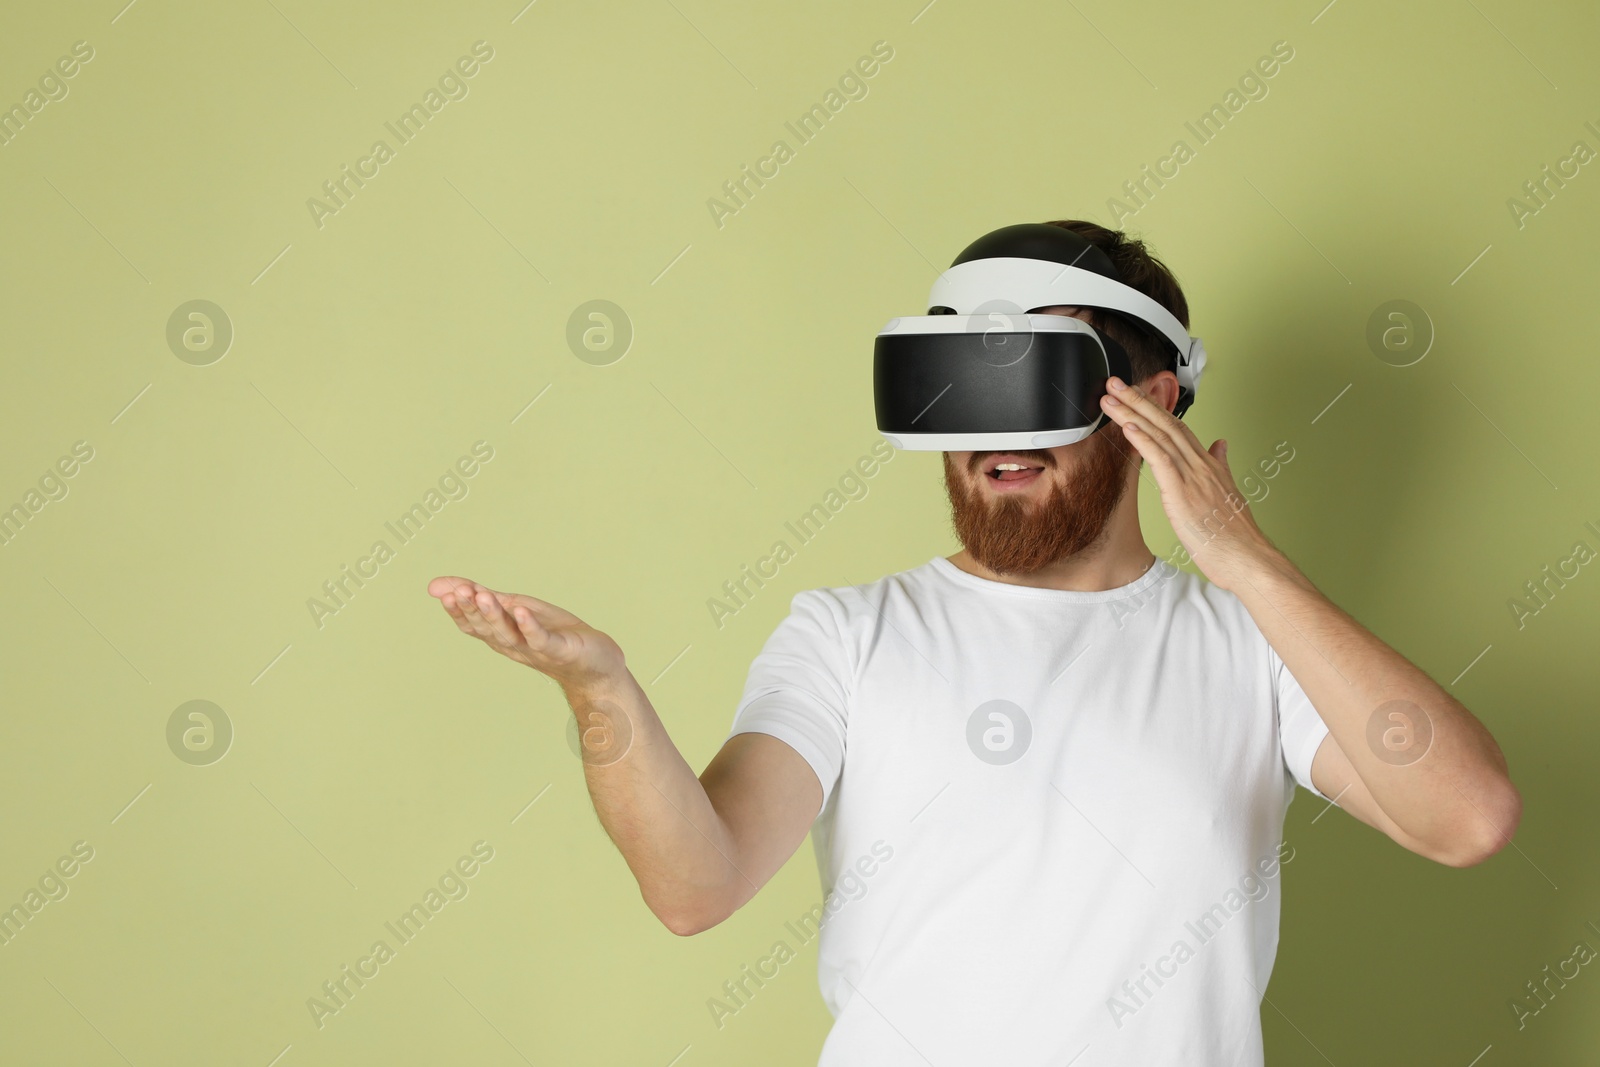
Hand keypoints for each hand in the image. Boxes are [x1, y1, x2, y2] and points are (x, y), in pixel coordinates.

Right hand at [427, 576, 625, 689]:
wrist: (594, 664)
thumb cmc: (552, 634)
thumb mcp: (514, 608)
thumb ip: (482, 597)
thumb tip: (435, 585)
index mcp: (501, 635)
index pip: (472, 625)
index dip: (457, 610)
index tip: (440, 591)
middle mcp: (514, 645)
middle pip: (487, 628)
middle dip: (472, 610)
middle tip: (457, 592)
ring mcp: (536, 649)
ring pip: (509, 634)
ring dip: (495, 615)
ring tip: (483, 596)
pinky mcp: (560, 650)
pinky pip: (542, 639)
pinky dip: (530, 626)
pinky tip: (521, 611)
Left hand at [1097, 376, 1275, 591]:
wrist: (1247, 557)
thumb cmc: (1235, 535)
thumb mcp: (1229, 493)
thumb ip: (1221, 465)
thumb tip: (1221, 443)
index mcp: (1208, 464)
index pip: (1178, 427)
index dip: (1155, 407)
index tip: (1136, 392)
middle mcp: (1200, 464)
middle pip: (1166, 422)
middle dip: (1138, 399)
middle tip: (1115, 382)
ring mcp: (1192, 476)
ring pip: (1160, 434)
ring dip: (1132, 412)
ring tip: (1111, 395)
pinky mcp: (1182, 491)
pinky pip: (1160, 459)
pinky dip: (1143, 440)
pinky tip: (1127, 425)